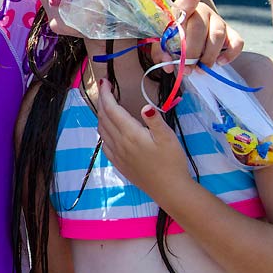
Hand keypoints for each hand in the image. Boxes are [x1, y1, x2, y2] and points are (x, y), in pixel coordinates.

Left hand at [95, 79, 188, 202]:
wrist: (169, 189)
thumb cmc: (172, 162)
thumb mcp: (168, 138)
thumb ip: (155, 121)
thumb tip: (145, 107)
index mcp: (130, 134)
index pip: (112, 109)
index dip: (106, 94)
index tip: (105, 82)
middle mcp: (119, 143)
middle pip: (104, 117)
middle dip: (102, 100)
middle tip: (105, 88)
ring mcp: (116, 154)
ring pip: (102, 129)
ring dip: (101, 114)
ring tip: (106, 103)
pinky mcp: (118, 163)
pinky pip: (104, 142)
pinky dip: (103, 129)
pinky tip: (107, 128)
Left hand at [159, 0, 242, 70]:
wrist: (189, 38)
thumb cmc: (173, 38)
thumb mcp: (162, 43)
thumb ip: (161, 52)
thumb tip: (170, 66)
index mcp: (182, 9)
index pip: (188, 0)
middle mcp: (202, 11)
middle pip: (199, 27)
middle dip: (192, 51)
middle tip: (187, 68)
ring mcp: (218, 21)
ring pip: (217, 35)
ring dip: (208, 56)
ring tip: (200, 69)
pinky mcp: (231, 32)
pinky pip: (237, 42)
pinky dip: (230, 54)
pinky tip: (220, 62)